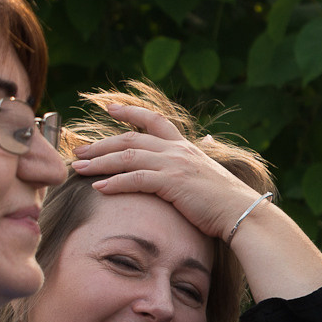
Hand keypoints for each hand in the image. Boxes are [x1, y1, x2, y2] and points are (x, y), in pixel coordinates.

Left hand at [69, 100, 266, 240]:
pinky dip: (115, 182)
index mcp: (185, 146)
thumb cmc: (227, 199)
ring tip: (78, 169)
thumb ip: (203, 155)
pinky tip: (99, 187)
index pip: (153, 120)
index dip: (130, 112)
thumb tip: (206, 142)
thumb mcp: (211, 170)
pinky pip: (136, 179)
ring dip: (99, 163)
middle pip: (130, 138)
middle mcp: (177, 150)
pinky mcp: (172, 183)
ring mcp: (174, 164)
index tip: (109, 108)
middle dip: (100, 144)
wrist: (243, 212)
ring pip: (127, 156)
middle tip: (78, 151)